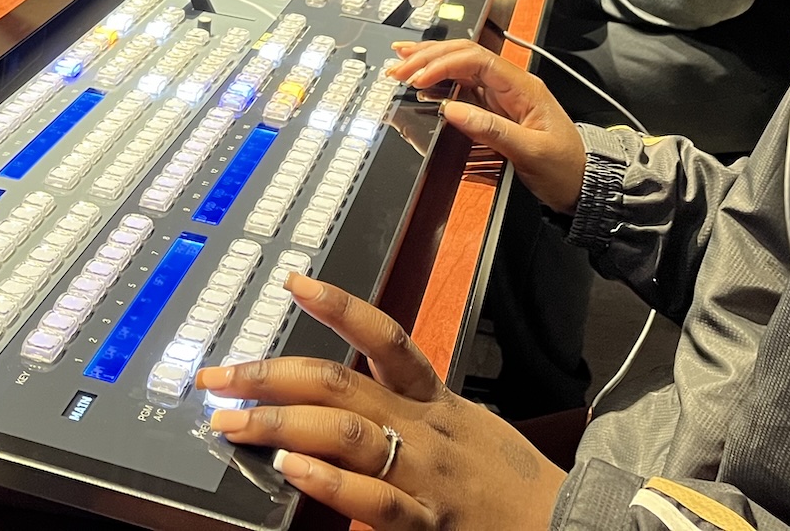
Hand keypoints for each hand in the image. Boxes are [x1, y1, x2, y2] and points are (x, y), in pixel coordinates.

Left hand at [200, 276, 563, 530]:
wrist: (569, 525)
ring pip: (346, 433)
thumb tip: (344, 399)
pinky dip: (330, 481)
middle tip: (219, 376)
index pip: (384, 336)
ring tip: (234, 421)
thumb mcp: (464, 426)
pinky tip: (292, 468)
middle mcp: (424, 426)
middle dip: (271, 375)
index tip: (292, 283)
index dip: (338, 306)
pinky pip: (374, 498)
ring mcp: (424, 473)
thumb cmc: (510, 480)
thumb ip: (408, 410)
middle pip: (340, 381)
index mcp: (433, 399)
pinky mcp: (429, 523)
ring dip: (281, 423)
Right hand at [388, 38, 587, 212]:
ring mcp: (503, 96)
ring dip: (431, 64)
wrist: (585, 185)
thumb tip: (451, 110)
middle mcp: (511, 85)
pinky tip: (423, 81)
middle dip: (430, 58)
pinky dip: (440, 82)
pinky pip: (464, 88)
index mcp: (523, 87)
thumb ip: (491, 129)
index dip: (444, 64)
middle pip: (466, 57)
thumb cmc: (566, 168)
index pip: (477, 60)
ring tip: (402, 62)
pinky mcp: (496, 110)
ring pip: (462, 68)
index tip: (418, 79)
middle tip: (399, 67)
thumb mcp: (531, 152)